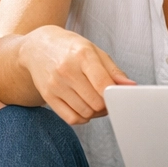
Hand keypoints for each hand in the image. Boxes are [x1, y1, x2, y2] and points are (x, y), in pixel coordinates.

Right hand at [19, 25, 134, 124]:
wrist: (37, 47)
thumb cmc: (69, 48)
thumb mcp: (93, 50)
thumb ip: (113, 70)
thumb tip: (130, 86)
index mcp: (82, 55)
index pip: (103, 84)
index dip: (114, 95)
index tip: (117, 95)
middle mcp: (67, 70)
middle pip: (96, 103)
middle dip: (106, 105)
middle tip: (106, 99)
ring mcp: (55, 85)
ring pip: (85, 113)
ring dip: (95, 113)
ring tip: (95, 102)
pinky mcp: (48, 96)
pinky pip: (71, 119)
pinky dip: (82, 118)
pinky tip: (84, 108)